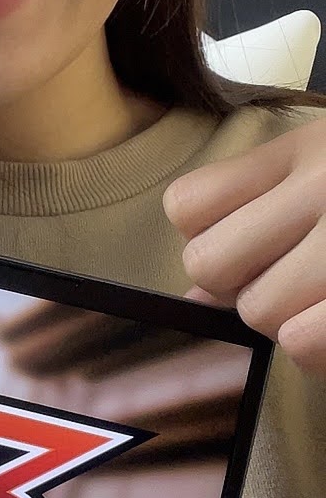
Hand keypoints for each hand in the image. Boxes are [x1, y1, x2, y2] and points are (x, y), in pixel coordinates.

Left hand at [162, 114, 325, 374]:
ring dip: (285, 320)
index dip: (210, 236)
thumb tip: (195, 298)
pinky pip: (301, 344)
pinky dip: (314, 347)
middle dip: (244, 286)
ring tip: (323, 295)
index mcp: (299, 150)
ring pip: (256, 312)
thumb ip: (257, 211)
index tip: (259, 241)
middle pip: (208, 266)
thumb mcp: (325, 166)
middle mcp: (320, 184)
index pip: (187, 206)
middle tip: (296, 277)